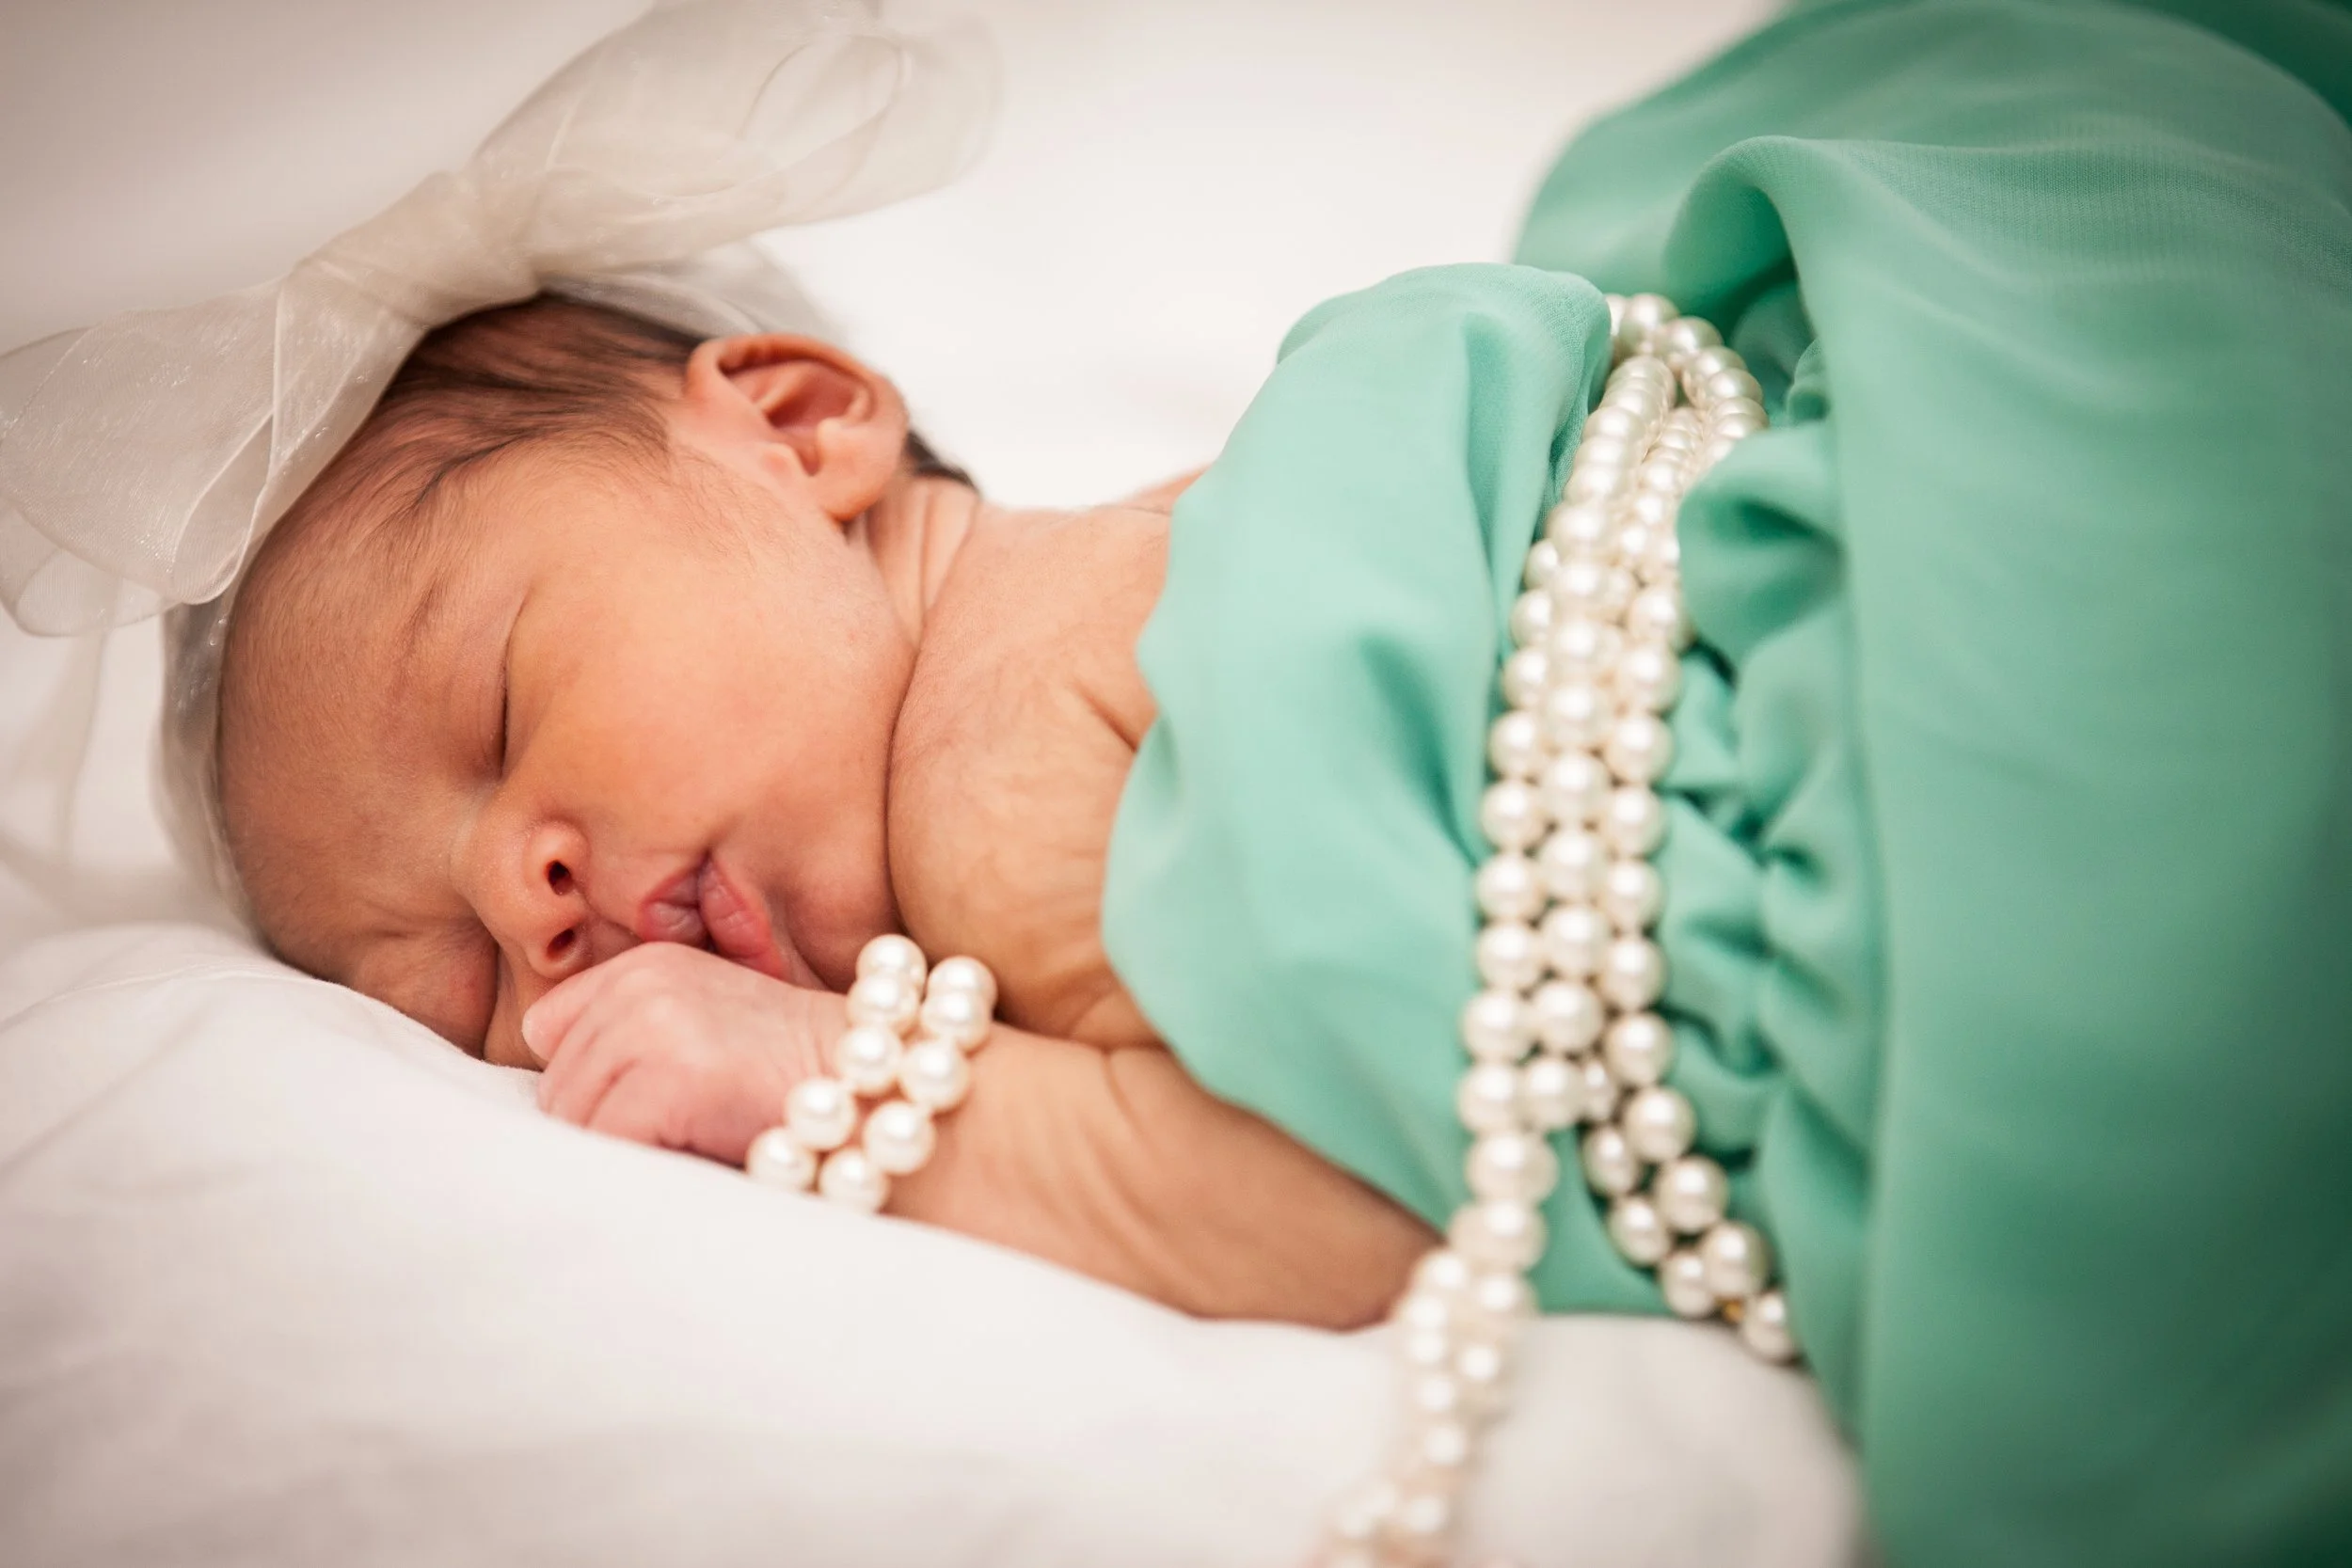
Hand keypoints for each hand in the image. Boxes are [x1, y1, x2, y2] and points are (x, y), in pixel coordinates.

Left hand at [521, 943, 841, 1164]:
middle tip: (677, 1135)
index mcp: (645, 963)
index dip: (589, 1082)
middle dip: (604, 1125)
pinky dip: (644, 1167)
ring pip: (574, 1121)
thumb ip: (631, 1035)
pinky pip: (610, 1145)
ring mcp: (654, 1026)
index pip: (548, 1032)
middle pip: (556, 1085)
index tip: (643, 1104)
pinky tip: (696, 1156)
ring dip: (623, 1149)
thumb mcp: (706, 1022)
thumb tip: (553, 1104)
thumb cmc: (793, 1072)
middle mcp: (641, 983)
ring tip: (687, 1143)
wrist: (877, 1083)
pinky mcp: (671, 1077)